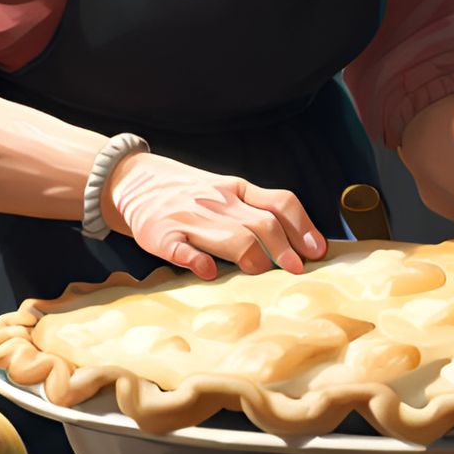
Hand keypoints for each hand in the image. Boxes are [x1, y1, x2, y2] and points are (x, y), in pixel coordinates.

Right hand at [102, 151, 326, 280]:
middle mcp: (218, 203)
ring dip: (251, 257)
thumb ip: (259, 209)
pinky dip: (197, 260)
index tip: (318, 250)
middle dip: (284, 248)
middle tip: (296, 269)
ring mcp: (190, 219)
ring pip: (230, 236)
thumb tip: (304, 242)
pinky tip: (209, 272)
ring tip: (260, 272)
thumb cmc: (194, 194)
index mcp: (238, 190)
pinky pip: (182, 249)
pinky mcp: (161, 235)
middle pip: (262, 223)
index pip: (280, 203)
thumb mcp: (229, 191)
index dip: (303, 226)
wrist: (135, 180)